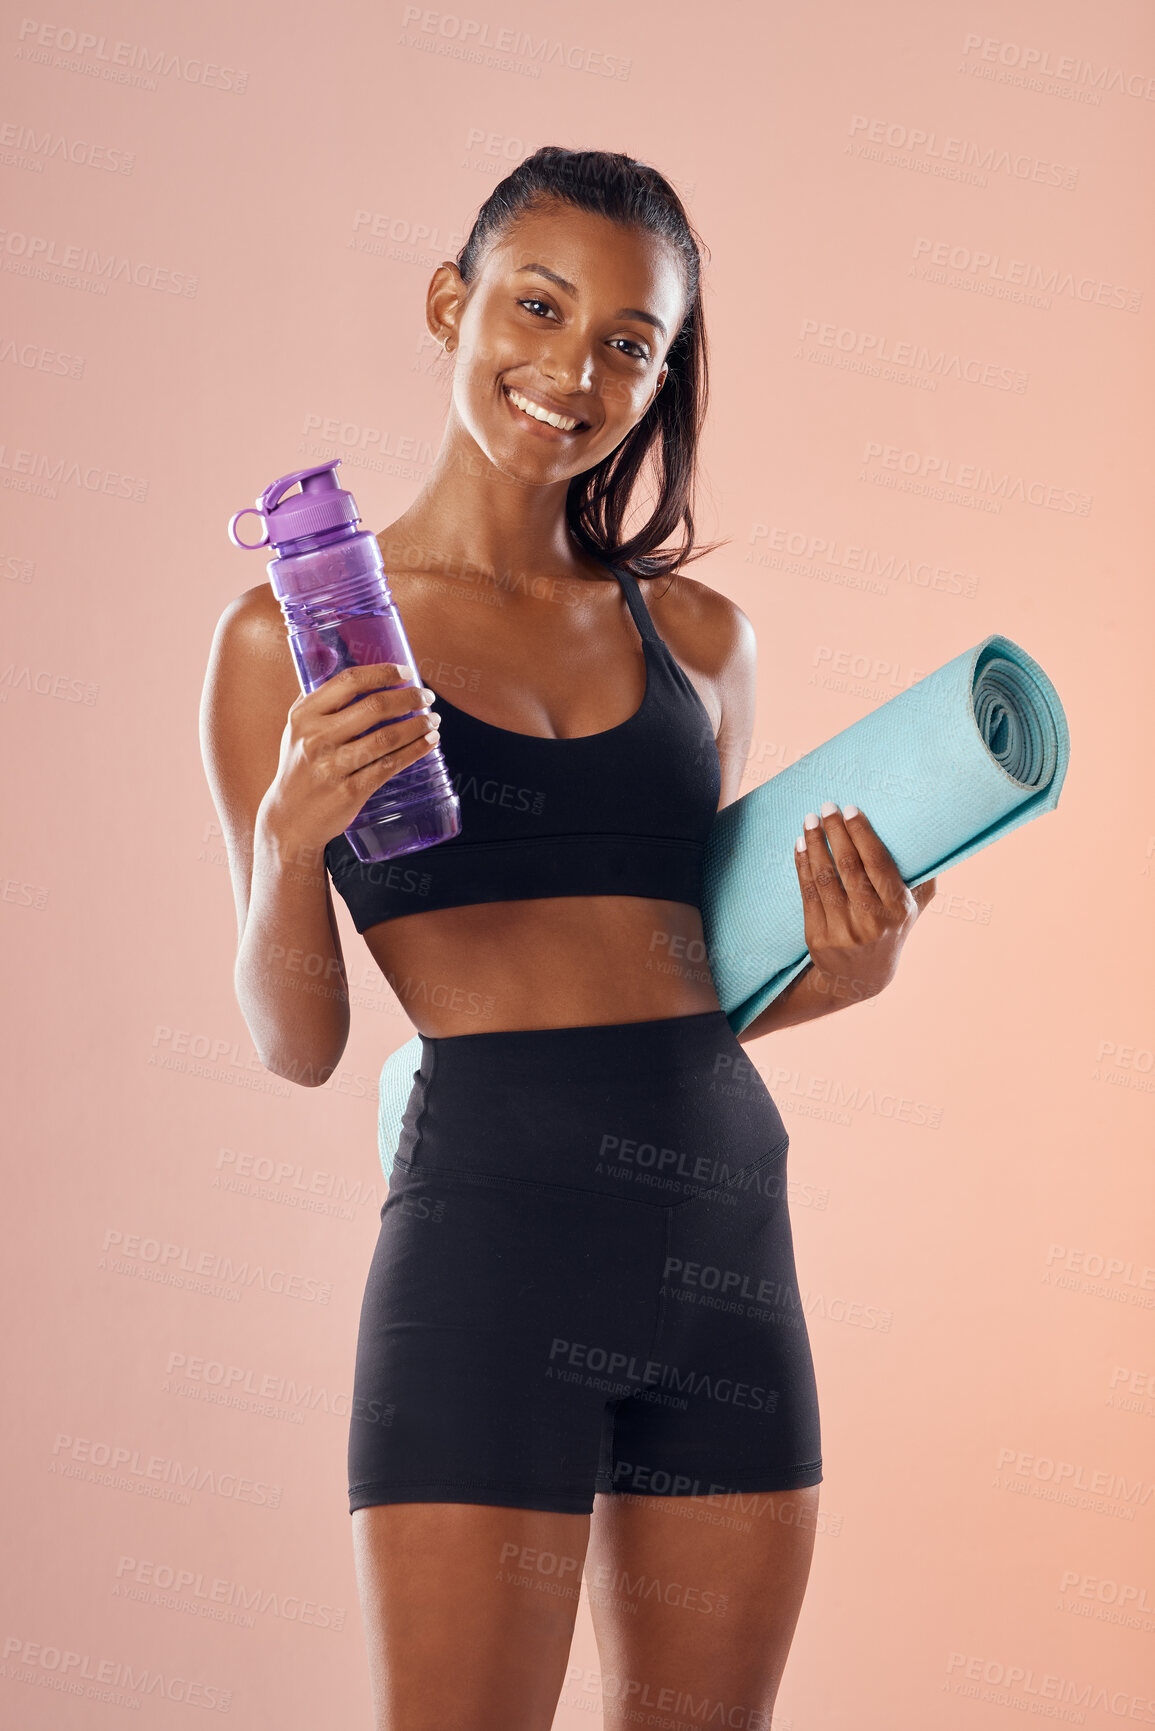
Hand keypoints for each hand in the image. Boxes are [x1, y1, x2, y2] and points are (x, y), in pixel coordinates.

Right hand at [258, 662, 440, 855]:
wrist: (289, 818)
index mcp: (304, 715)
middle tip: (427, 698)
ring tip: (434, 720)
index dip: (383, 673)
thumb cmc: (300, 767)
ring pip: (386, 737)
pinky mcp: (350, 791)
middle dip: (408, 699)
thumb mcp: (297, 730)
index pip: (348, 681)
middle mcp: (315, 738)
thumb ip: (321, 702)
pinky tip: (429, 743)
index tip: (407, 673)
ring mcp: (332, 766)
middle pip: (373, 707)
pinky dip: (414, 751)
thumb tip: (358, 675)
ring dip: (417, 726)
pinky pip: (390, 766)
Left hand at [793, 803, 935, 1003]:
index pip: (877, 863)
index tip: (850, 809)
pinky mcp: (818, 937)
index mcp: (898, 909)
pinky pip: (808, 893)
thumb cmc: (890, 930)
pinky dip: (802, 865)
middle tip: (826, 806)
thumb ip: (922, 879)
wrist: (861, 978)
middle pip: (848, 866)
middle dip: (835, 832)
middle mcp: (872, 921)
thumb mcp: (913, 910)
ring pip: (825, 878)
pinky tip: (800, 845)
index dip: (861, 833)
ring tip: (809, 820)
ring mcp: (843, 931)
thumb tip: (932, 837)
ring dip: (815, 844)